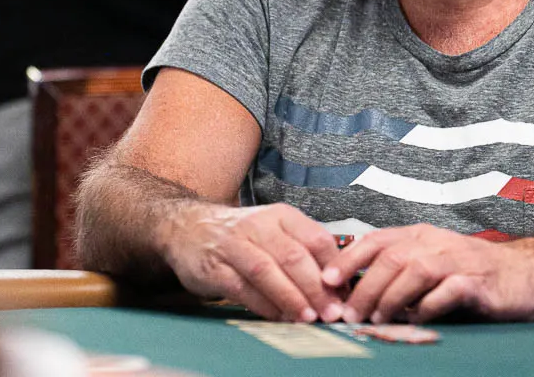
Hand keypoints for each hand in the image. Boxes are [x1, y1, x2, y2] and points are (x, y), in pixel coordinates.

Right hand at [159, 202, 345, 322]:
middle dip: (316, 288)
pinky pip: (242, 289)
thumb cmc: (242, 234)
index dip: (335, 268)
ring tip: (308, 317)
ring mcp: (234, 246)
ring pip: (268, 271)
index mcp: (282, 215)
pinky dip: (264, 305)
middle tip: (331, 312)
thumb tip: (339, 285)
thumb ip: (304, 251)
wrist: (188, 226)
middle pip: (294, 256)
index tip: (345, 293)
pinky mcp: (214, 268)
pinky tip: (279, 317)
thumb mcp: (275, 230)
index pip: (316, 238)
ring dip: (291, 297)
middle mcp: (259, 226)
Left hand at [321, 224, 533, 323]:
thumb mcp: (432, 260)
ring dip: (391, 297)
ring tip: (377, 318)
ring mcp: (458, 260)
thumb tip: (355, 291)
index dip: (349, 258)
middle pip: (391, 257)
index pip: (377, 239)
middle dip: (364, 286)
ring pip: (415, 271)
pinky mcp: (478, 282)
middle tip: (348, 314)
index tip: (327, 280)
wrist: (528, 273)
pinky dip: (428, 306)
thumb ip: (400, 269)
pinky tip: (418, 319)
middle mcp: (436, 243)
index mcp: (421, 235)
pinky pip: (447, 292)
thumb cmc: (473, 270)